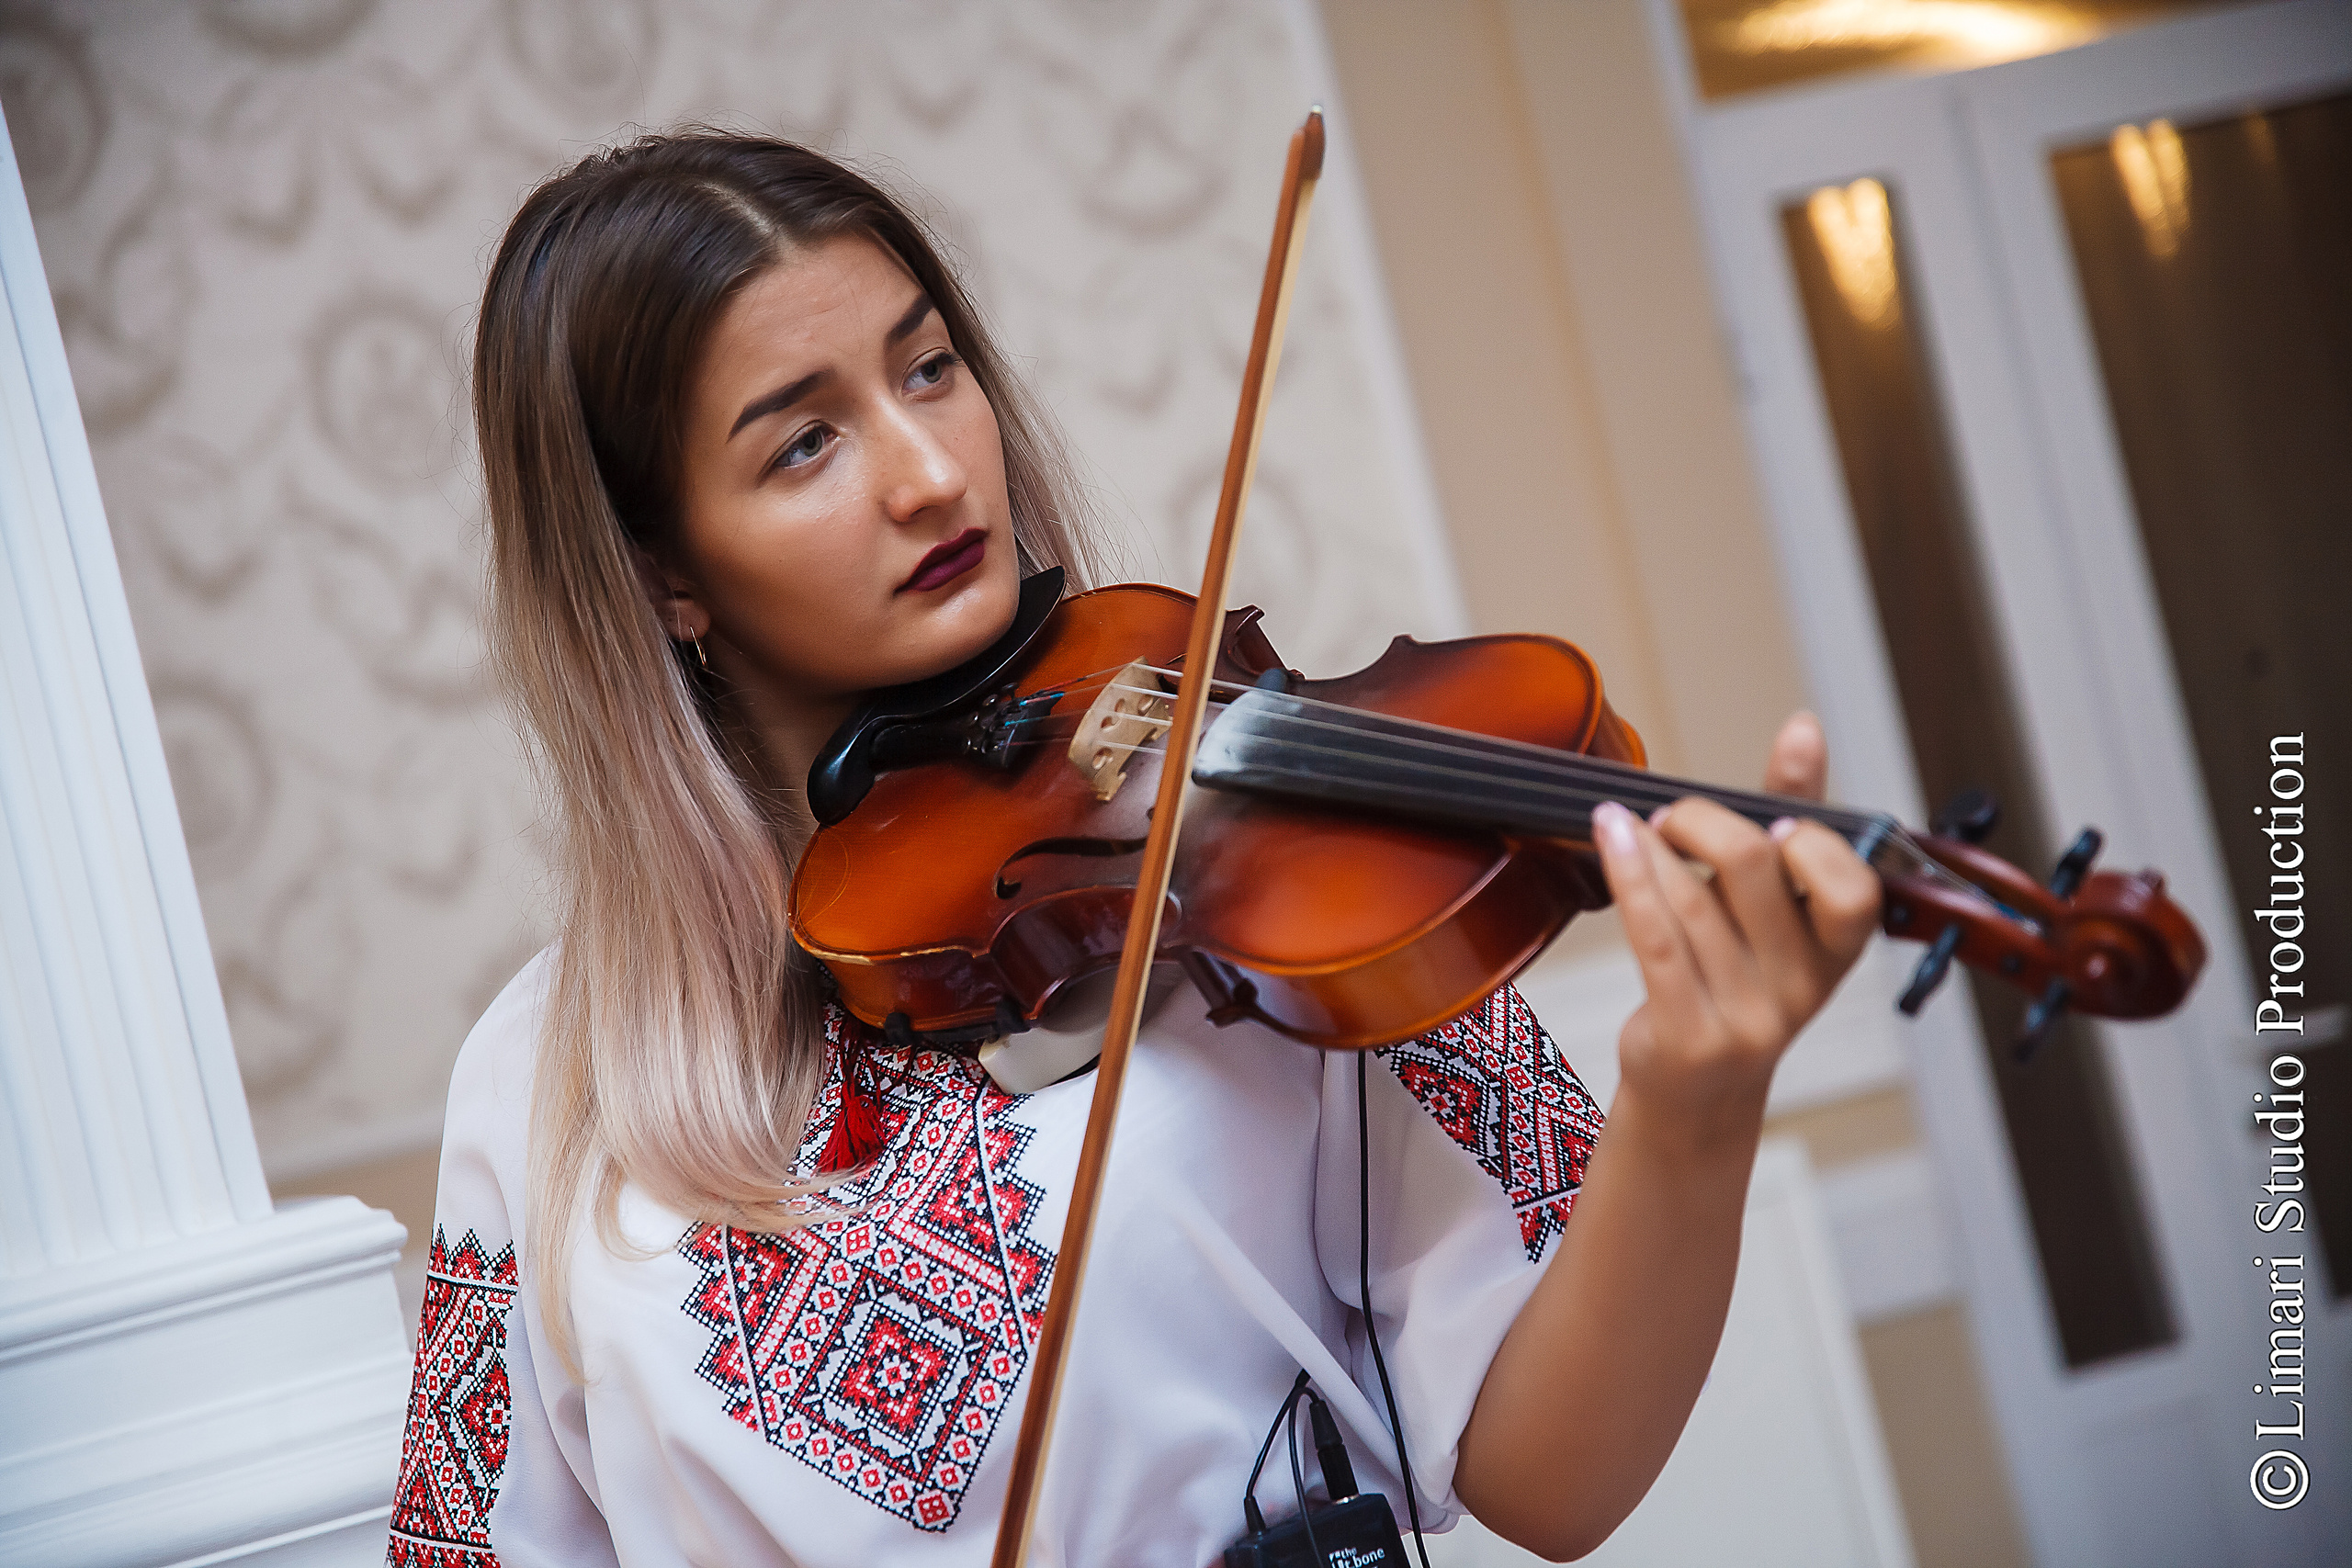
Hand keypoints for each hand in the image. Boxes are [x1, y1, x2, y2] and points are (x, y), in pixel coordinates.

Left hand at [1593, 711, 1880, 1134]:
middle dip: (1705, 821)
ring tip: (1626, 823)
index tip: (1775, 821)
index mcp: (1837, 956)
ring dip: (1651, 844)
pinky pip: (1654, 937)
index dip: (1813, 845)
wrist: (1696, 1096)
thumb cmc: (1735, 980)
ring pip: (1693, 899)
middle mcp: (1800, 989)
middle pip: (1756, 869)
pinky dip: (1628, 873)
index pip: (1853, 891)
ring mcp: (1744, 1017)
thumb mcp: (1777, 913)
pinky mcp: (1686, 1033)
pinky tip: (1612, 837)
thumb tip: (1804, 727)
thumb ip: (1792, 820)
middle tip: (1675, 816)